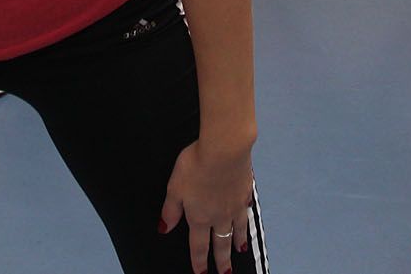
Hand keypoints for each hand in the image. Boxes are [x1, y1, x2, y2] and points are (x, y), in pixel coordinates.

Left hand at [159, 139, 253, 273]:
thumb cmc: (196, 165)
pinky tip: (246, 220)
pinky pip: (246, 212)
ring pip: (237, 229)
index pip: (198, 246)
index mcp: (199, 217)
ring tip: (240, 251)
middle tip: (225, 273)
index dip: (199, 261)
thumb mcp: (175, 187)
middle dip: (221, 260)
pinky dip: (246, 221)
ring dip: (237, 242)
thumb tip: (164, 228)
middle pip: (220, 243)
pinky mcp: (245, 190)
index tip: (201, 273)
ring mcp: (235, 204)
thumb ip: (170, 210)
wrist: (225, 148)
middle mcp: (219, 216)